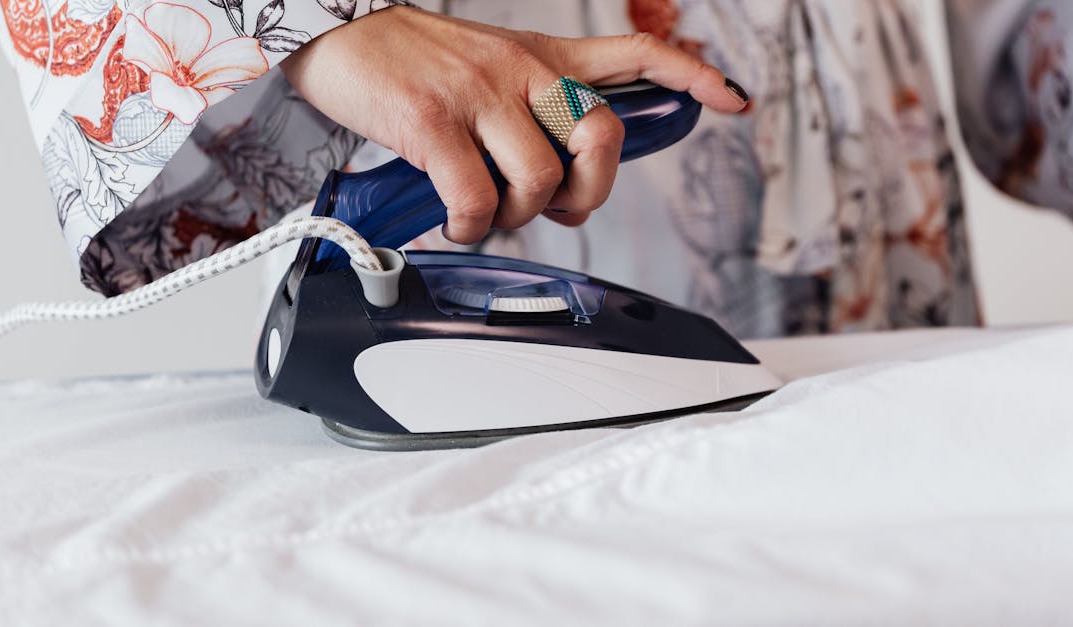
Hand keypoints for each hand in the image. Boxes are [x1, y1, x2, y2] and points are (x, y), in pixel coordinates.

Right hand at [281, 6, 747, 243]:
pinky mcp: (434, 123)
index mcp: (542, 58)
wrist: (341, 34)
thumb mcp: (493, 67)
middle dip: (588, 194)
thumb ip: (536, 107)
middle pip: (602, 140)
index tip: (731, 99)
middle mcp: (522, 72)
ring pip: (541, 181)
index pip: (634, 54)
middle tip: (555, 207)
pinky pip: (477, 199)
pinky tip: (456, 220)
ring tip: (487, 214)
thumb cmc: (417, 64)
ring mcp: (480, 95)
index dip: (691, 76)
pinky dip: (471, 226)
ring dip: (518, 218)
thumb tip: (562, 178)